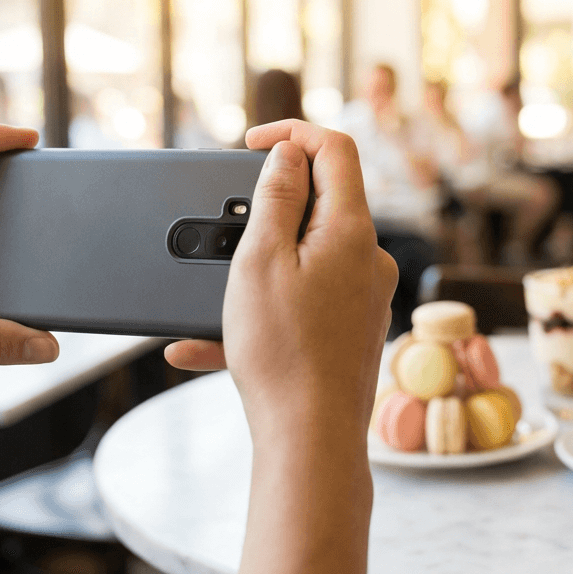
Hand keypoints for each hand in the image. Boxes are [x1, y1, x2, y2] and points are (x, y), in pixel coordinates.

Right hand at [176, 122, 395, 573]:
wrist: (310, 441)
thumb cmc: (282, 355)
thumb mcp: (260, 261)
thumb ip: (274, 197)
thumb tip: (288, 154)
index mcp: (352, 231)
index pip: (335, 148)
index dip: (292, 132)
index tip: (250, 142)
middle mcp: (369, 259)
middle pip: (321, 201)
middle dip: (266, 207)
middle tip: (226, 228)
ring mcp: (364, 296)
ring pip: (304, 257)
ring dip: (255, 266)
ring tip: (211, 298)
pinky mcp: (351, 329)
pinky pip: (303, 302)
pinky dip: (262, 310)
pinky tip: (203, 346)